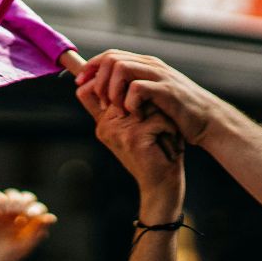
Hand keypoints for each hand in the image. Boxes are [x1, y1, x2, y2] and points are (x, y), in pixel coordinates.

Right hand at [0, 188, 55, 260]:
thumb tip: (52, 217)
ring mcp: (0, 213)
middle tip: (20, 212)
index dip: (37, 209)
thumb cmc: (3, 260)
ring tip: (9, 211)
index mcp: (27, 226)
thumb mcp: (22, 248)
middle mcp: (15, 217)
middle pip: (26, 198)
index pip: (38, 209)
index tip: (31, 216)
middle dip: (25, 201)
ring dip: (13, 198)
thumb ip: (36, 232)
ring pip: (11, 194)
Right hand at [76, 80, 184, 221]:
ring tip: (162, 137)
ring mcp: (117, 130)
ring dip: (162, 117)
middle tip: (157, 128)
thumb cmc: (154, 151)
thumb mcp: (136, 126)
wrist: (161, 184)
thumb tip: (125, 76)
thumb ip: (125, 105)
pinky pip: (157, 118)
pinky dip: (169, 129)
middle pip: (128, 90)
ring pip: (146, 103)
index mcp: (103, 121)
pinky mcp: (133, 137)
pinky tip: (166, 145)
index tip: (128, 88)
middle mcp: (105, 124)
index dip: (106, 80)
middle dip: (151, 104)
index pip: (92, 90)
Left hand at [77, 51, 230, 147]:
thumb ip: (132, 89)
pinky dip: (129, 102)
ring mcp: (160, 76)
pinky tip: (134, 114)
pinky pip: (137, 88)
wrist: (208, 121)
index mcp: (145, 65)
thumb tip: (103, 92)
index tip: (80, 83)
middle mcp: (151, 65)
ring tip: (116, 108)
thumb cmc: (178, 112)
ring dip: (111, 90)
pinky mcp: (167, 91)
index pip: (110, 55)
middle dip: (98, 79)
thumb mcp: (152, 97)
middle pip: (111, 58)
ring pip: (121, 68)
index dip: (91, 67)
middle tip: (100, 101)